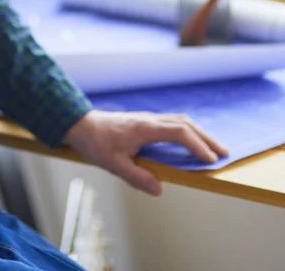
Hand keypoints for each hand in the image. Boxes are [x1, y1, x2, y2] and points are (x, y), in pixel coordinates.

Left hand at [65, 110, 228, 195]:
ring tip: (214, 148)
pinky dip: (188, 131)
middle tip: (225, 153)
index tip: (210, 160)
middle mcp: (150, 119)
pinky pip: (173, 122)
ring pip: (180, 121)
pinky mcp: (146, 121)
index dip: (196, 145)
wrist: (82, 125)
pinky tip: (193, 141)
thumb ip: (136, 177)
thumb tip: (160, 189)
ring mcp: (149, 118)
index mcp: (144, 128)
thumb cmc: (96, 143)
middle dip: (206, 138)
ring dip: (199, 133)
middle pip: (185, 123)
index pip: (178, 132)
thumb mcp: (113, 164)